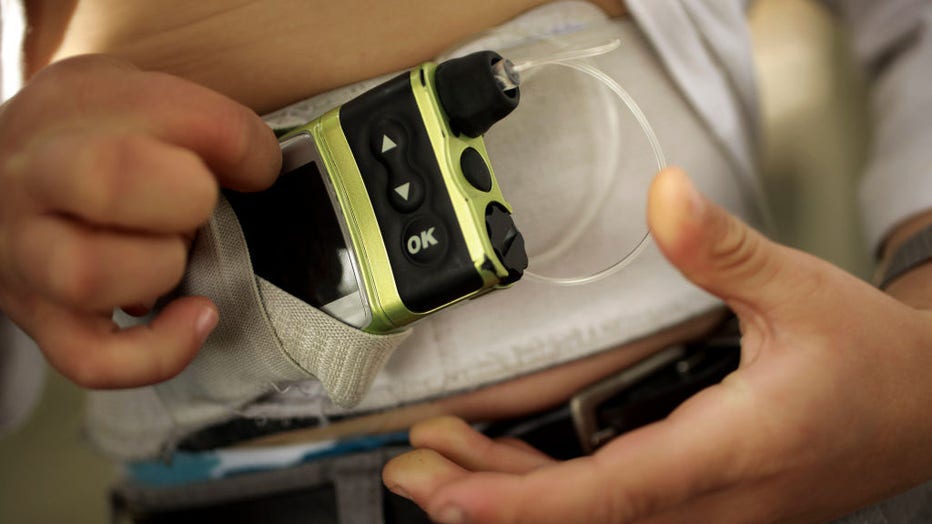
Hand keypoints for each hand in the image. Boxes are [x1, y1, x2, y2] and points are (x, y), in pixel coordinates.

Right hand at [0, 55, 279, 387]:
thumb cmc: (91, 139)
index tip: (256, 164)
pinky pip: (92, 359)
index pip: (171, 113)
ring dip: (160, 267)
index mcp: (70, 105)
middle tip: (201, 204)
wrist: (6, 178)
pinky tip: (195, 316)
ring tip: (176, 254)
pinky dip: (160, 351)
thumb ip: (202, 119)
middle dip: (186, 198)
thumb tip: (260, 167)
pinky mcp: (40, 320)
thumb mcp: (137, 94)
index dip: (241, 145)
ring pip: (87, 275)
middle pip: (107, 181)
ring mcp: (27, 255)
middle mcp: (34, 177)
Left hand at [382, 168, 931, 522]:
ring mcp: (706, 515)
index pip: (607, 494)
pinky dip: (552, 496)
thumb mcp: (800, 293)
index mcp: (728, 450)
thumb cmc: (869, 365)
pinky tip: (513, 471)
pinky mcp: (703, 509)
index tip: (448, 492)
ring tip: (446, 462)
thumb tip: (665, 197)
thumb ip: (721, 249)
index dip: (519, 502)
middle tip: (415, 465)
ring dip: (512, 498)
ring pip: (593, 523)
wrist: (923, 409)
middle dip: (486, 498)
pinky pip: (614, 514)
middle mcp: (710, 501)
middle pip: (580, 519)